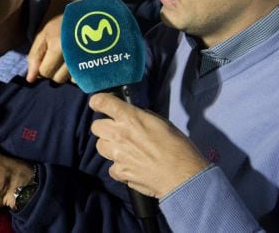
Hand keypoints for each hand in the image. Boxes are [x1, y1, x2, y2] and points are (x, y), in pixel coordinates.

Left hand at [27, 0, 90, 82]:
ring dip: (67, 72)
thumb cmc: (57, 14)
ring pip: (72, 79)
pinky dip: (79, 70)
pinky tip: (77, 58)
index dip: (41, 66)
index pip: (45, 73)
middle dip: (53, 70)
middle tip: (54, 55)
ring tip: (67, 55)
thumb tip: (31, 79)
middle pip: (58, 79)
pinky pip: (85, 75)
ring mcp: (88, 56)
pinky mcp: (97, 56)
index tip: (45, 54)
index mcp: (59, 48)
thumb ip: (35, 56)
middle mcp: (74, 55)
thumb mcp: (42, 33)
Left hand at [89, 93, 207, 198]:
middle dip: (104, 127)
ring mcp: (117, 155)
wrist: (183, 176)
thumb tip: (135, 116)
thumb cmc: (178, 148)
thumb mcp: (162, 123)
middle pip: (95, 126)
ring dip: (109, 146)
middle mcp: (119, 135)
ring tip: (125, 149)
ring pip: (100, 146)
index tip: (98, 104)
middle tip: (116, 130)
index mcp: (130, 118)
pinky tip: (132, 165)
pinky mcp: (120, 172)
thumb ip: (142, 117)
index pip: (102, 102)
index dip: (98, 102)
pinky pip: (111, 167)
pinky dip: (119, 166)